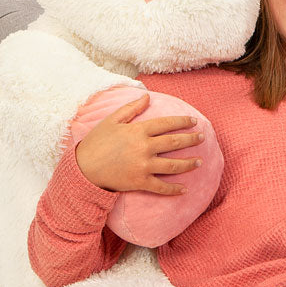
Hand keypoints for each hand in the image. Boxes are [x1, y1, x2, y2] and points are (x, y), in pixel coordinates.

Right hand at [75, 93, 205, 194]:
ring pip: (173, 165)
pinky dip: (174, 190)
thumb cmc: (96, 142)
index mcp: (138, 130)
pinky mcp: (140, 182)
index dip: (182, 121)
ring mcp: (143, 166)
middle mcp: (144, 147)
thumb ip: (131, 108)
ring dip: (189, 164)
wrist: (83, 169)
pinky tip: (185, 189)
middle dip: (191, 139)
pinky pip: (162, 187)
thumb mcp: (111, 120)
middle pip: (174, 142)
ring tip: (200, 161)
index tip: (194, 121)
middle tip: (202, 137)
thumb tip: (146, 96)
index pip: (166, 123)